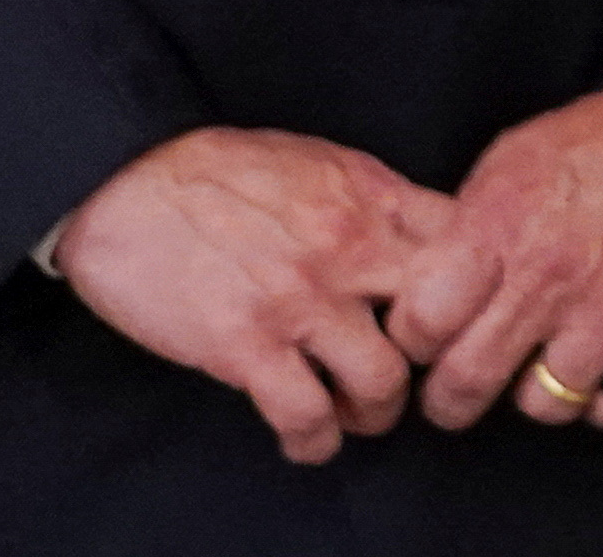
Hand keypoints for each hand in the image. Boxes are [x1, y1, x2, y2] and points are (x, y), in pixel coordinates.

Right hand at [54, 127, 452, 464]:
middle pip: (442, 321)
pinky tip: (309, 441)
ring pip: (383, 383)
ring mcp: (300, 301)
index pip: (466, 245)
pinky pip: (306, 416)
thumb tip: (416, 235)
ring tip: (360, 414)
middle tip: (417, 376)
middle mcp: (349, 249)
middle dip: (439, 360)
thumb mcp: (317, 161)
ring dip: (376, 412)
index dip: (477, 289)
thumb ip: (373, 200)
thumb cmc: (217, 170)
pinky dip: (315, 442)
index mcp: (371, 198)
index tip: (464, 315)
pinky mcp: (246, 347)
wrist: (125, 183)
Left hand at [390, 90, 602, 436]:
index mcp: (501, 228)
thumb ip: (470, 225)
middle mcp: (550, 280)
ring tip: (549, 362)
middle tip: (460, 387)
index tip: (430, 335)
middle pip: (465, 385)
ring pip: (542, 408)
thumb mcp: (518, 154)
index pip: (419, 327)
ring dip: (539, 392)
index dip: (415, 338)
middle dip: (451, 396)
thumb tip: (431, 284)